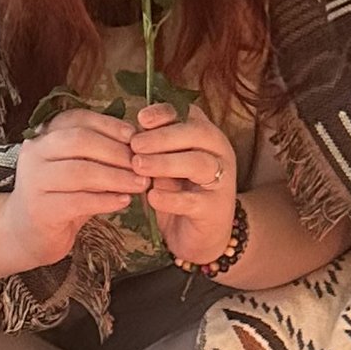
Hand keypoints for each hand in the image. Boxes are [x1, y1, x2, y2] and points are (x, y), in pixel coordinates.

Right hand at [0, 107, 146, 271]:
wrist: (29, 233)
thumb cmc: (61, 196)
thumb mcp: (78, 168)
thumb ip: (99, 153)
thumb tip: (138, 141)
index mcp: (44, 136)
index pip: (77, 119)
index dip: (108, 125)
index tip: (134, 136)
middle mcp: (34, 154)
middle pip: (79, 141)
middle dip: (116, 151)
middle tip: (143, 164)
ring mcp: (34, 181)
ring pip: (80, 172)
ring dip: (116, 177)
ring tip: (140, 184)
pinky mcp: (41, 209)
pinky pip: (78, 201)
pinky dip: (105, 200)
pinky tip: (124, 201)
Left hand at [129, 104, 241, 269]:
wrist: (202, 236)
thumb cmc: (180, 193)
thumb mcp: (165, 166)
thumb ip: (153, 149)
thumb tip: (129, 132)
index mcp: (205, 136)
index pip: (188, 114)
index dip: (165, 113)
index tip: (141, 119)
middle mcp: (218, 154)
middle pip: (196, 134)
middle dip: (162, 137)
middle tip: (135, 144)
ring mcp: (221, 181)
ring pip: (199, 163)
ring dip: (166, 163)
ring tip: (139, 166)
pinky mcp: (215, 210)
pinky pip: (193, 200)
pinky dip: (171, 198)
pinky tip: (152, 196)